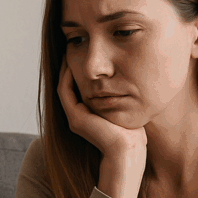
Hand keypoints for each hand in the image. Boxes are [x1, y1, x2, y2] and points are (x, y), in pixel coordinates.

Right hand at [58, 58, 147, 197]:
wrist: (128, 151)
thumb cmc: (133, 133)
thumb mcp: (126, 109)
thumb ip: (122, 97)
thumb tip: (132, 81)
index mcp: (88, 115)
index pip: (78, 88)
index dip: (78, 70)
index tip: (84, 53)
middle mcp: (78, 117)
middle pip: (69, 86)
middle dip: (70, 66)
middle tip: (72, 47)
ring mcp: (74, 118)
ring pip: (64, 86)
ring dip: (65, 68)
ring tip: (68, 51)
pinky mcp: (75, 118)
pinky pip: (65, 91)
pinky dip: (66, 76)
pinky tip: (71, 61)